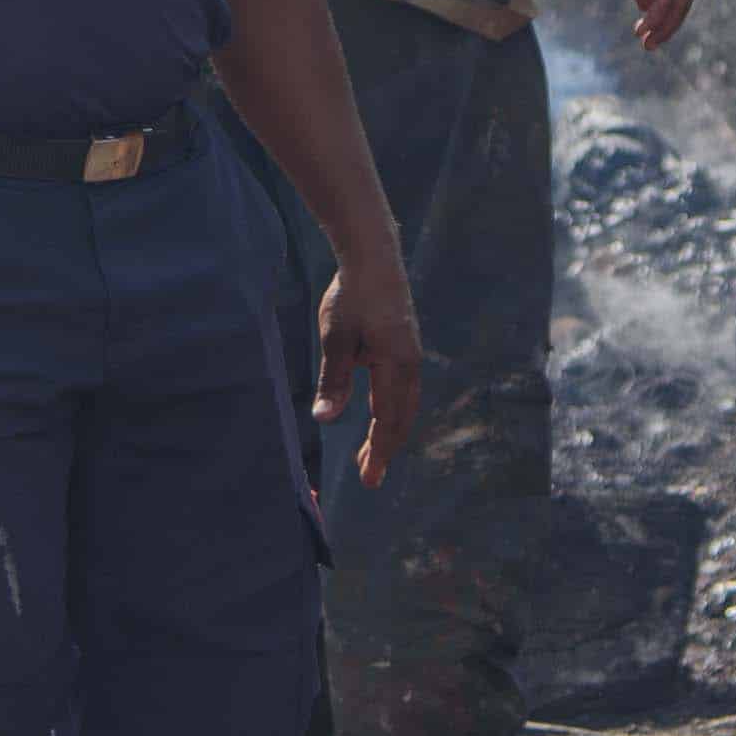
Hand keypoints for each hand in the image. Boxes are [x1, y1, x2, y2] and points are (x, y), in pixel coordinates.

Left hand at [315, 248, 424, 485]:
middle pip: (402, 418)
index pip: (388, 420)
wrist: (374, 256)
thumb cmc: (352, 295)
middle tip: (368, 477)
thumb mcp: (336, 338)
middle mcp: (411, 364)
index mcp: (397, 365)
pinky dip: (393, 411)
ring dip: (390, 431)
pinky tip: (380, 415)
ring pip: (405, 405)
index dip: (378, 452)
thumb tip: (324, 420)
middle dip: (386, 449)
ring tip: (371, 453)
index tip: (368, 479)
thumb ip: (333, 380)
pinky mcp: (406, 346)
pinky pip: (403, 390)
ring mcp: (411, 355)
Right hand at [600, 0, 696, 52]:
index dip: (669, 16)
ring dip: (662, 27)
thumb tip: (647, 11)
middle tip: (650, 45)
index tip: (653, 32)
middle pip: (684, 2)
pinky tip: (643, 28)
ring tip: (646, 42)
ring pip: (678, 4)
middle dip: (669, 26)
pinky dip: (655, 17)